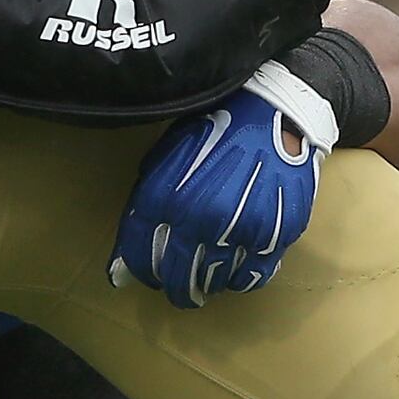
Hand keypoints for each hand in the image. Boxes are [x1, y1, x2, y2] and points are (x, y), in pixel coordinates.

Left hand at [112, 86, 323, 308]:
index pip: (140, 255)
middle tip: (177, 287)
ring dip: (207, 282)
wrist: (276, 110)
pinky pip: (252, 276)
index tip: (142, 274)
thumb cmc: (216, 128)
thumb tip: (122, 263)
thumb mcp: (168, 156)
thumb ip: (144, 204)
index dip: (137, 270)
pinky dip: (240, 278)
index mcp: (168, 196)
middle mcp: (202, 220)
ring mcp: (241, 231)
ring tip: (208, 272)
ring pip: (215, 281)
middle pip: (177, 278)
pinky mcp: (276, 235)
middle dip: (173, 287)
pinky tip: (236, 268)